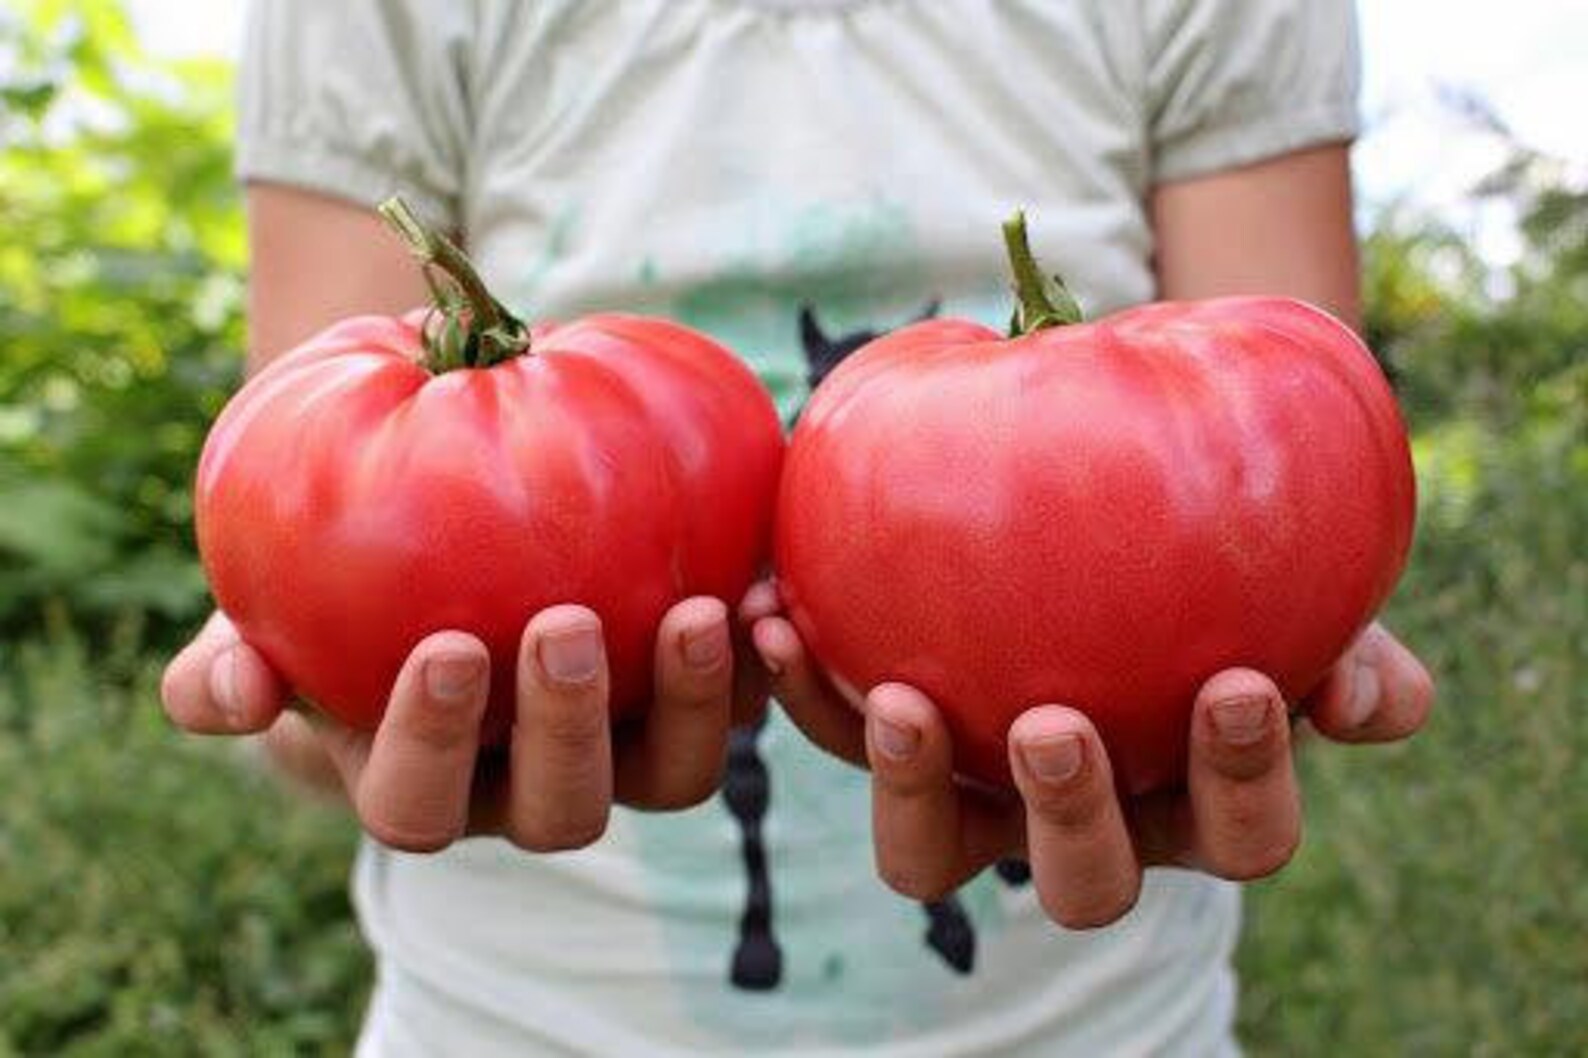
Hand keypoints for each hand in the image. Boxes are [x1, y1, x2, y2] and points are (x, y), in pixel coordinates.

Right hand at [161, 598, 764, 851]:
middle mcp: (523, 788)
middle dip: (567, 726)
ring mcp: (614, 753)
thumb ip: (232, 662)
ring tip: (699, 611)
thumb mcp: (257, 616)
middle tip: (568, 623)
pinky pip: (735, 702)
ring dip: (690, 705)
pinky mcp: (683, 702)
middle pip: (560, 808)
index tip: (447, 647)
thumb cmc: (327, 587)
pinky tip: (763, 577)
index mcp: (417, 783)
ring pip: (669, 777)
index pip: (417, 802)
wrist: (426, 539)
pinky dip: (756, 658)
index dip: (432, 742)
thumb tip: (223, 694)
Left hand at [750, 600, 1433, 928]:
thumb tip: (1384, 705)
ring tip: (894, 698)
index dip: (1243, 779)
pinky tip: (776, 608)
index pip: (1241, 832)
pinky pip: (840, 736)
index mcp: (1197, 803)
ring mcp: (980, 803)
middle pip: (1082, 884)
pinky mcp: (891, 750)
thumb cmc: (1215, 564)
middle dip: (1070, 819)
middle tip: (1053, 726)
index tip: (1234, 681)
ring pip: (936, 855)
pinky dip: (808, 688)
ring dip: (912, 788)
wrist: (1107, 518)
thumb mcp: (1289, 584)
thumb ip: (1341, 640)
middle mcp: (1085, 827)